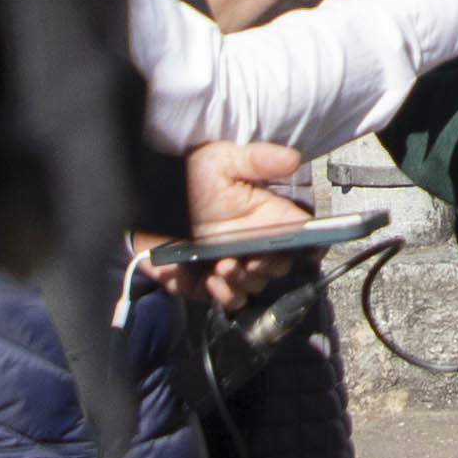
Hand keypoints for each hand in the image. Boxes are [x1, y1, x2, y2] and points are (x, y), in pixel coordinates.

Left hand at [174, 142, 318, 316]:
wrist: (145, 198)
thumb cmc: (187, 177)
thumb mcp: (222, 161)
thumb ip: (257, 160)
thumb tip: (293, 158)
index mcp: (265, 215)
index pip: (301, 235)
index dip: (311, 244)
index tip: (308, 247)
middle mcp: (253, 243)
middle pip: (279, 266)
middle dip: (268, 266)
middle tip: (252, 259)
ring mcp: (233, 264)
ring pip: (255, 285)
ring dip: (244, 280)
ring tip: (225, 266)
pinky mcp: (208, 282)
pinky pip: (228, 299)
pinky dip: (225, 294)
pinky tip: (213, 279)